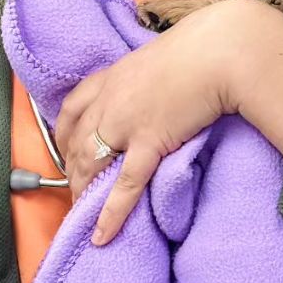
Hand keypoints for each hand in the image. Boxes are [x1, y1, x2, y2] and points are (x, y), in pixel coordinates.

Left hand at [53, 0, 251, 243]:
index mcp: (112, 76)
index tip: (65, 149)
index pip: (73, 107)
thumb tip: (154, 88)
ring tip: (81, 213)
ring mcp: (126, 122)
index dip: (64, 133)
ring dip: (83, 190)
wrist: (218, 51)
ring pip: (92, 162)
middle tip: (73, 189)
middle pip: (78, 141)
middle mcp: (110, 100)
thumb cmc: (198, 48)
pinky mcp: (149, 142)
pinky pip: (126, 184)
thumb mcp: (159, 57)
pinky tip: (102, 234)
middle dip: (71, 168)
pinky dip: (111, 212)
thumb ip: (146, 76)